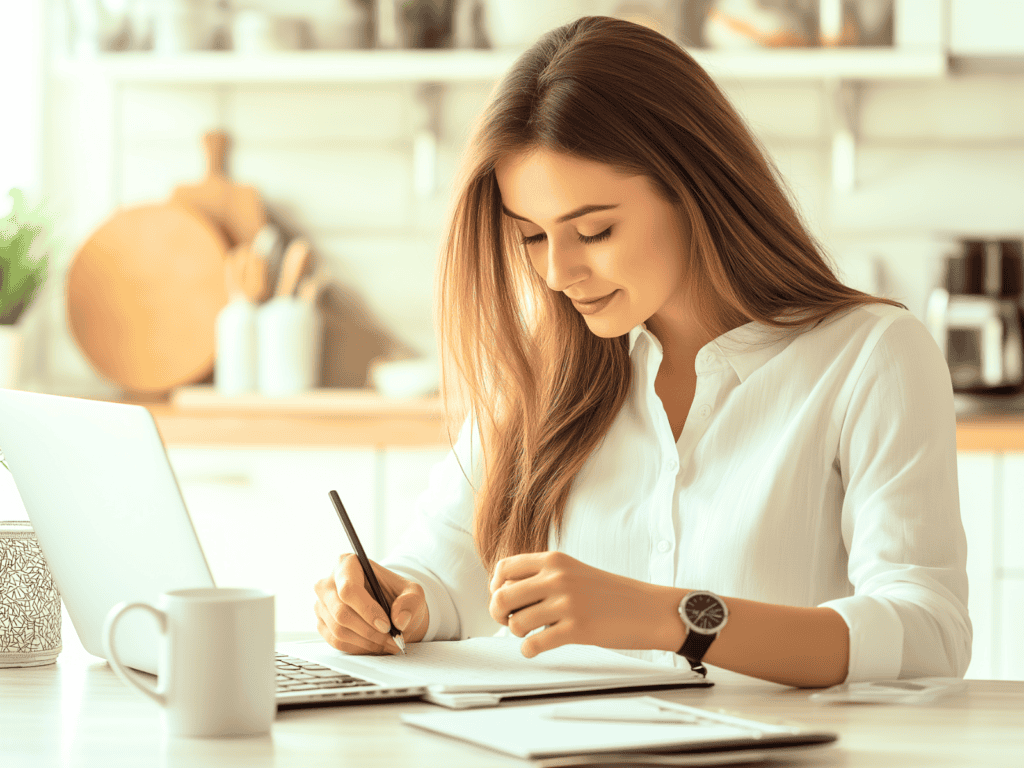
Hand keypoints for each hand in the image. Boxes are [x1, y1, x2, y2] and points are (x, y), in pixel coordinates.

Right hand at [314, 554, 428, 654]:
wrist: (390, 608)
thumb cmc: (397, 596)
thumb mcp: (413, 593)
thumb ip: (410, 602)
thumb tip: (399, 619)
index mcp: (347, 564)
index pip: (349, 589)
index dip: (367, 610)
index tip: (387, 625)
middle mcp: (328, 582)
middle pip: (341, 613)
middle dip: (370, 631)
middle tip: (391, 638)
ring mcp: (322, 604)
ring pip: (338, 630)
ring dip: (366, 642)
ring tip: (388, 642)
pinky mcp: (321, 624)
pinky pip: (336, 642)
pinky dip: (358, 647)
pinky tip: (375, 644)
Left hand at [487, 551, 684, 657]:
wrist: (646, 609)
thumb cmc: (609, 594)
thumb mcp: (573, 571)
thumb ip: (542, 576)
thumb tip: (503, 593)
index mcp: (554, 560)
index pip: (504, 568)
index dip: (495, 587)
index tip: (503, 599)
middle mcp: (557, 577)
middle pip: (502, 596)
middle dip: (499, 614)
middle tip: (511, 621)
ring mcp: (567, 603)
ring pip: (515, 623)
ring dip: (518, 633)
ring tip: (532, 633)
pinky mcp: (576, 628)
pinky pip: (533, 644)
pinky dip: (529, 650)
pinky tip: (537, 647)